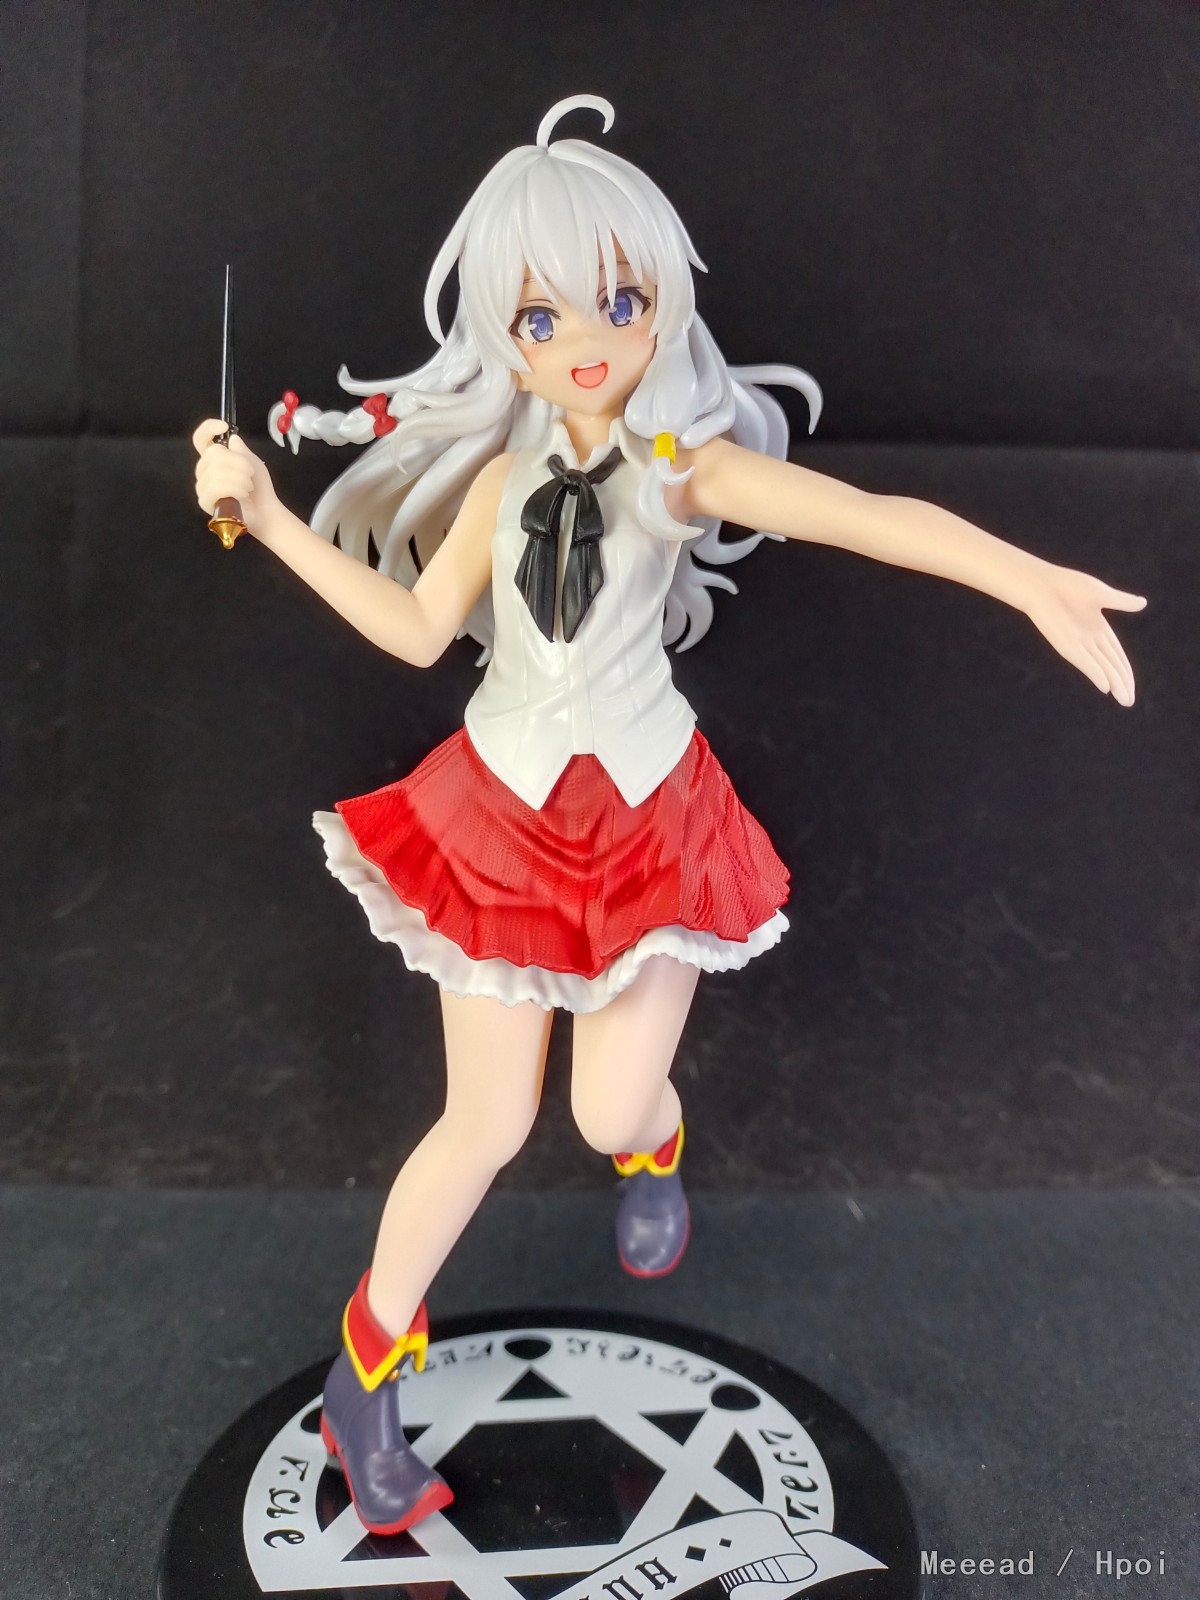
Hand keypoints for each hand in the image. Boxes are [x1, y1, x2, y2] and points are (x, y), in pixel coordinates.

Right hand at [192, 418, 278, 534]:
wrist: (265, 511)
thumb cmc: (259, 487)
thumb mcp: (253, 462)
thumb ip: (240, 449)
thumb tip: (232, 438)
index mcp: (213, 459)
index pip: (199, 439)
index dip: (208, 429)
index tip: (224, 427)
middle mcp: (203, 471)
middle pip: (214, 453)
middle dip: (239, 463)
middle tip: (250, 475)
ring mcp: (202, 486)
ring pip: (217, 471)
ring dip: (240, 478)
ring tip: (248, 487)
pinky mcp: (205, 502)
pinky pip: (217, 487)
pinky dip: (235, 489)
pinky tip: (242, 495)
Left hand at [1024, 564, 1146, 705]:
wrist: (1042, 585)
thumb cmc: (1067, 585)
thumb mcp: (1102, 594)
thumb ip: (1122, 602)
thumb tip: (1143, 604)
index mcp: (1098, 628)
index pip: (1116, 654)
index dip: (1125, 670)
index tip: (1131, 685)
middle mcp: (1089, 640)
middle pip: (1110, 665)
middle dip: (1121, 683)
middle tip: (1128, 702)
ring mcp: (1078, 644)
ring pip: (1100, 668)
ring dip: (1113, 684)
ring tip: (1123, 700)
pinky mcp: (1066, 645)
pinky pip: (1085, 662)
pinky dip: (1096, 673)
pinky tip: (1105, 686)